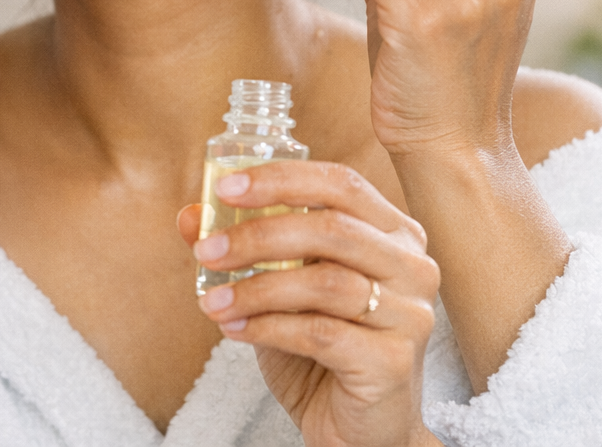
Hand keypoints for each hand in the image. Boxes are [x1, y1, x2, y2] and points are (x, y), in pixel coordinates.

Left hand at [180, 161, 439, 446]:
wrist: (357, 427)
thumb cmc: (322, 347)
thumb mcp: (278, 288)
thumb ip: (240, 248)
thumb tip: (190, 216)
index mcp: (391, 232)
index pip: (340, 184)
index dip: (282, 179)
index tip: (226, 188)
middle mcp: (412, 266)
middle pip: (332, 228)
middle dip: (258, 235)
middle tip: (207, 251)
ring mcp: (410, 314)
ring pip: (325, 282)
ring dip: (256, 288)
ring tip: (212, 302)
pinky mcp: (394, 361)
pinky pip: (321, 333)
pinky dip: (268, 327)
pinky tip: (236, 331)